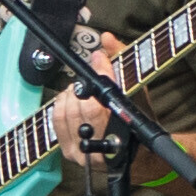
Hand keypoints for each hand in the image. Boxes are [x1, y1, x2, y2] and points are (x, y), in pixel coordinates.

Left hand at [47, 27, 137, 171]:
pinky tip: (69, 99)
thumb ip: (121, 63)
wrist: (137, 156)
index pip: (104, 101)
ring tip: (79, 89)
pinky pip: (56, 123)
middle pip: (82, 107)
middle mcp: (101, 148)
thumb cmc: (138, 122)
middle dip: (83, 86)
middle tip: (89, 77)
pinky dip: (61, 105)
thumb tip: (106, 39)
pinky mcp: (68, 153)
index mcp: (123, 133)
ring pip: (65, 114)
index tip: (99, 59)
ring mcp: (82, 153)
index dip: (101, 75)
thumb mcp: (137, 91)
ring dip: (70, 95)